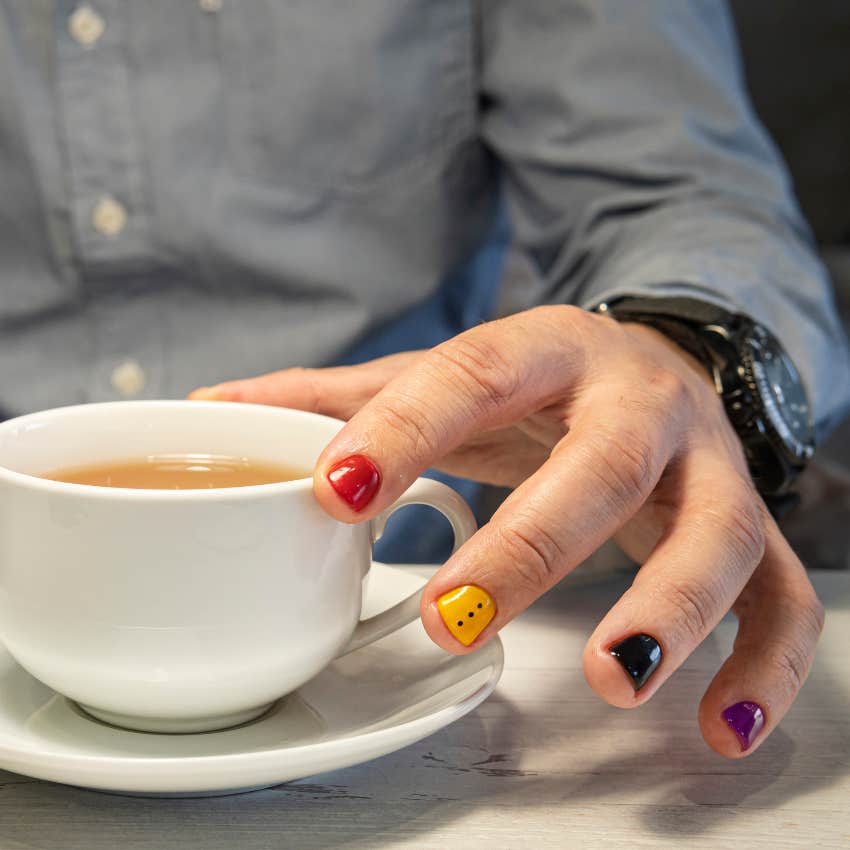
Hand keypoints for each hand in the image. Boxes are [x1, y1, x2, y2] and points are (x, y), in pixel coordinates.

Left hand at [190, 305, 823, 757]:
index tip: (335, 491)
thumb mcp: (451, 372)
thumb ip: (342, 397)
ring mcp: (709, 466)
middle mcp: (641, 403)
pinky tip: (717, 729)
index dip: (404, 430)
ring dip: (668, 608)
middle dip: (532, 544)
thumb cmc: (538, 382)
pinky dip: (764, 666)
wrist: (658, 365)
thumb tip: (216, 404)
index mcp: (547, 353)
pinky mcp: (755, 523)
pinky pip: (784, 596)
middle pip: (602, 464)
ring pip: (717, 533)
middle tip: (448, 615)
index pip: (473, 377)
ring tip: (612, 679)